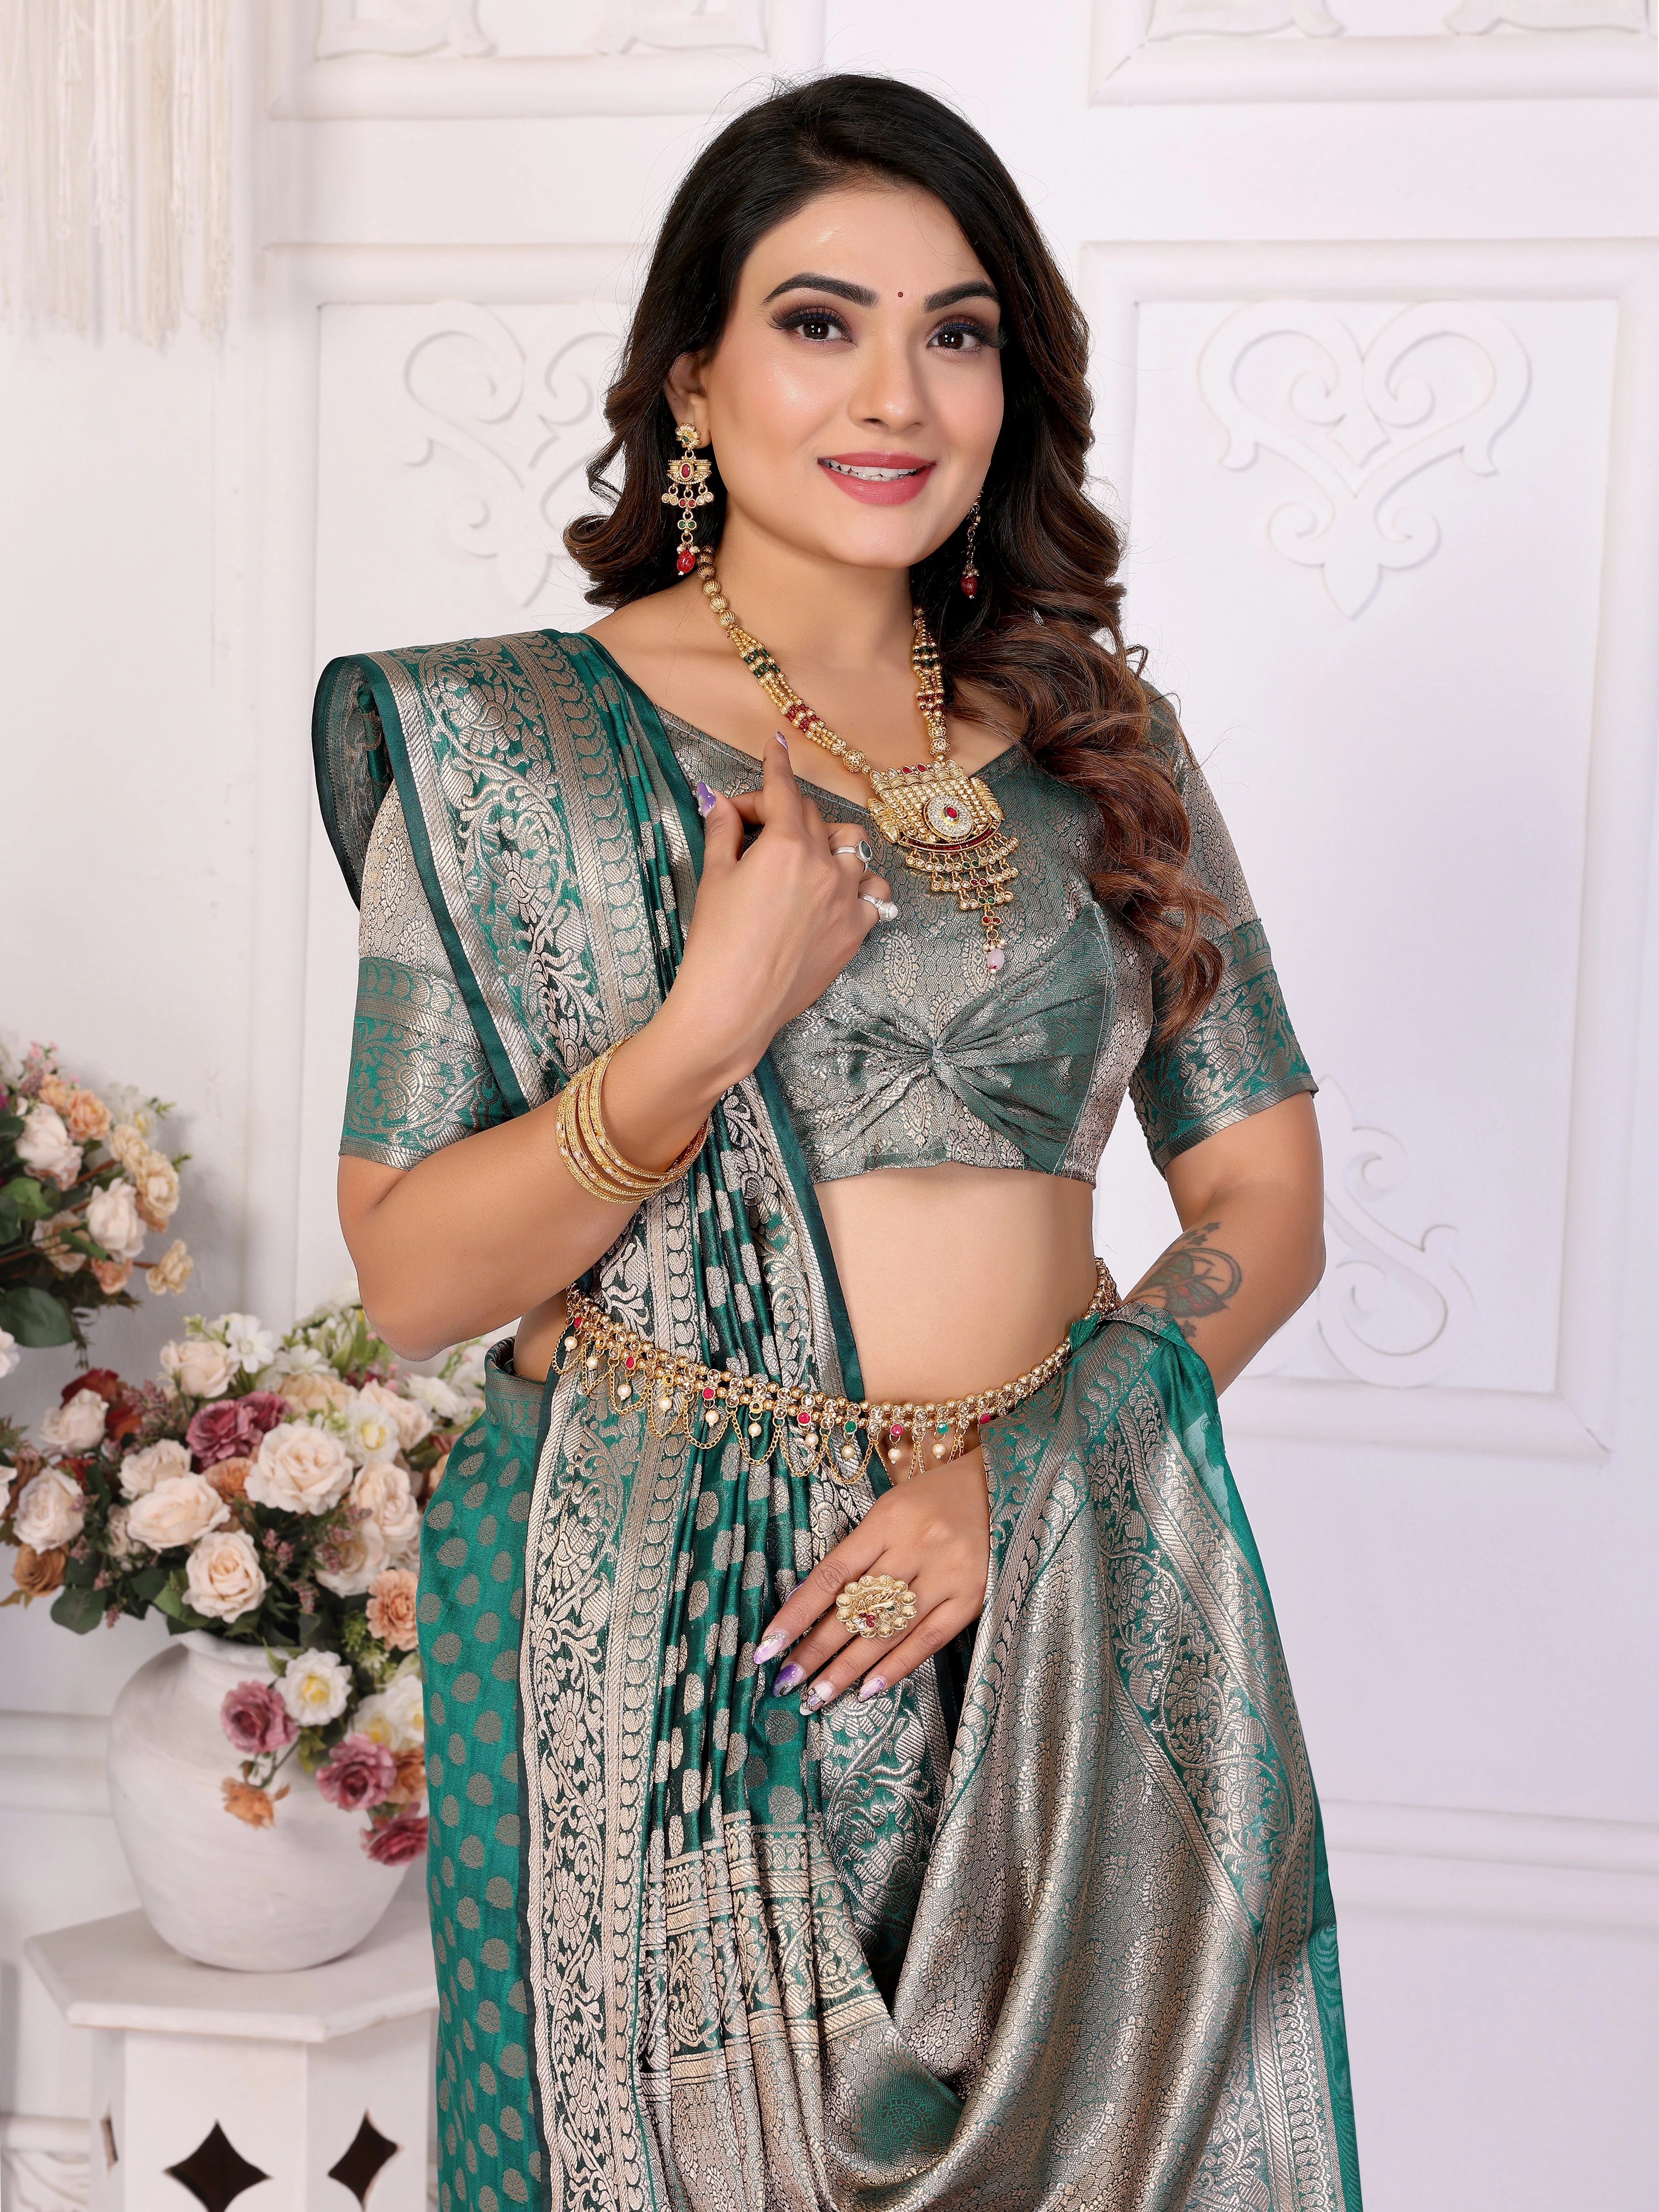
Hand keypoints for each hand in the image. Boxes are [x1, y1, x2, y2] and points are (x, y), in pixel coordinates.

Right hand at [664, 732, 892, 1090]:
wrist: (733, 1006)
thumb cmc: (716, 945)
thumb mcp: (713, 878)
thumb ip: (724, 832)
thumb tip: (723, 803)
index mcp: (785, 845)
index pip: (784, 790)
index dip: (776, 763)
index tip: (776, 744)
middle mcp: (824, 866)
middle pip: (811, 816)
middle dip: (782, 812)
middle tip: (752, 827)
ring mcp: (846, 899)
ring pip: (853, 848)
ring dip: (829, 843)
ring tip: (805, 859)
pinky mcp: (855, 931)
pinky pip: (874, 894)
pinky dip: (858, 886)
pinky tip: (838, 893)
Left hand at [751, 1448, 990, 1708]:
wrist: (998, 1487)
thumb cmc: (932, 1499)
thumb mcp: (888, 1511)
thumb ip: (856, 1553)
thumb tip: (810, 1605)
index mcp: (888, 1521)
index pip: (831, 1576)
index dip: (796, 1614)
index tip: (767, 1648)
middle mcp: (916, 1548)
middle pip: (856, 1610)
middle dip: (816, 1650)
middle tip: (787, 1683)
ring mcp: (947, 1576)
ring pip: (888, 1632)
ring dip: (848, 1669)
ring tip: (818, 1695)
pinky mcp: (972, 1599)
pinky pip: (927, 1641)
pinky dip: (895, 1668)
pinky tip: (867, 1689)